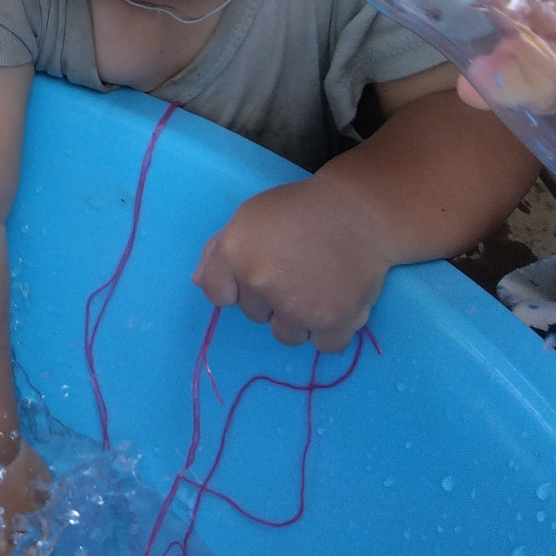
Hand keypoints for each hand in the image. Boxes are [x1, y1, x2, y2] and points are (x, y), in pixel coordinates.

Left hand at [193, 178, 385, 350]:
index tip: (255, 276)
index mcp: (235, 255)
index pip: (216, 295)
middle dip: (270, 299)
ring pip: (285, 335)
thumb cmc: (298, 210)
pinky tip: (335, 304)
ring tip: (315, 290)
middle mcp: (261, 284)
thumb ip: (218, 251)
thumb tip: (199, 283)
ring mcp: (297, 307)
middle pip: (253, 315)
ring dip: (297, 320)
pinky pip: (323, 345)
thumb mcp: (249, 217)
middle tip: (294, 272)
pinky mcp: (332, 322)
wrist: (357, 213)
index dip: (235, 287)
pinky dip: (329, 331)